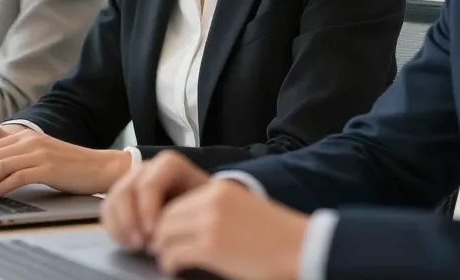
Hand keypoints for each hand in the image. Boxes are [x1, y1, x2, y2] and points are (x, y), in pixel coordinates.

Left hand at [0, 130, 130, 197]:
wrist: (98, 167)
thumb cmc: (69, 167)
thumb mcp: (40, 156)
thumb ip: (19, 159)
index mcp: (26, 136)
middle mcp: (30, 141)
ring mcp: (39, 153)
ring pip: (0, 165)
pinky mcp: (48, 168)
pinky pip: (18, 176)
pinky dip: (3, 186)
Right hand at [102, 150, 209, 250]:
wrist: (200, 207)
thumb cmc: (204, 205)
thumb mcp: (204, 202)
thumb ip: (188, 209)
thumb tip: (167, 227)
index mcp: (169, 164)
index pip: (149, 183)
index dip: (148, 209)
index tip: (155, 233)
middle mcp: (147, 168)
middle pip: (126, 190)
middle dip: (131, 220)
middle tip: (142, 244)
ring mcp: (132, 180)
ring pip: (114, 199)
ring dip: (121, 226)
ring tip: (137, 246)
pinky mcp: (122, 195)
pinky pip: (107, 209)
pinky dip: (114, 228)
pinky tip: (129, 242)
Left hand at [151, 179, 307, 279]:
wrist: (300, 248)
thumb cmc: (274, 235)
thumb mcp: (241, 208)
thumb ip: (212, 210)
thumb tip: (181, 226)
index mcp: (218, 190)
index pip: (176, 202)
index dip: (165, 222)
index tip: (165, 235)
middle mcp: (211, 202)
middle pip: (166, 218)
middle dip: (159, 236)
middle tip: (160, 250)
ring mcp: (209, 224)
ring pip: (165, 236)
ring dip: (163, 251)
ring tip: (168, 261)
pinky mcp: (210, 247)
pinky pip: (174, 255)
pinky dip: (169, 264)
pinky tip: (174, 270)